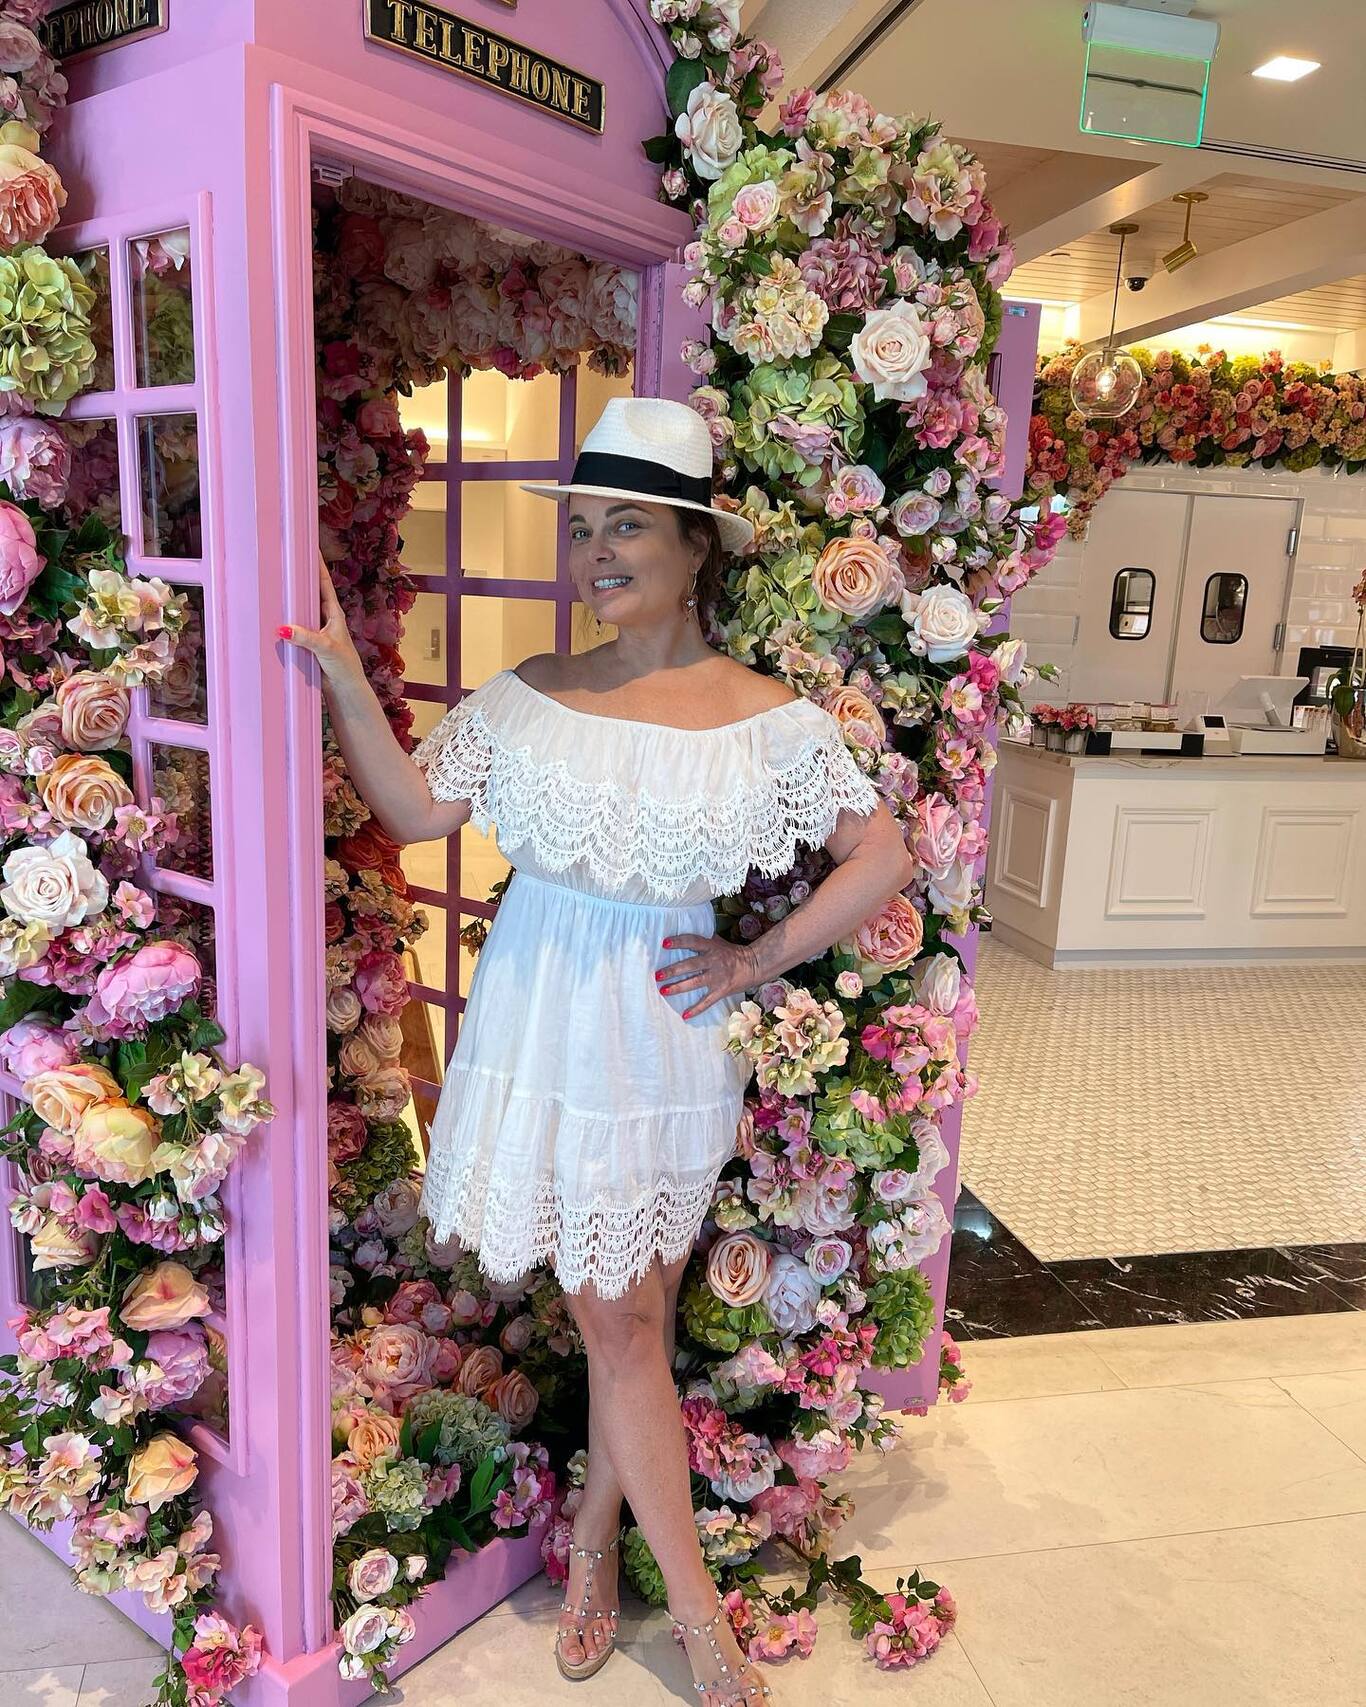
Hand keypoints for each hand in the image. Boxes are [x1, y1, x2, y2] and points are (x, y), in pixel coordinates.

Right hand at [277, 553, 362, 682]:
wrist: (344, 688)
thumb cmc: (343, 666)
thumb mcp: (325, 648)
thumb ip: (306, 638)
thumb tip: (283, 628)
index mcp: (334, 612)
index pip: (323, 583)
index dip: (317, 564)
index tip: (310, 547)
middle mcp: (324, 617)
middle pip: (309, 592)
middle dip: (298, 577)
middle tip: (283, 560)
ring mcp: (315, 629)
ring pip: (299, 608)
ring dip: (289, 599)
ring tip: (272, 582)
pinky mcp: (307, 642)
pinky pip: (293, 626)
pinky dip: (284, 620)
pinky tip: (271, 615)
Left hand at [656, 932, 760, 1019]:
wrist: (754, 965)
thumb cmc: (732, 953)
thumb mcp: (718, 942)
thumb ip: (703, 939)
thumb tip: (684, 930)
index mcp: (711, 947)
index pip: (693, 941)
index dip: (679, 942)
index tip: (664, 944)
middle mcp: (713, 961)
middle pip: (690, 965)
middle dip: (673, 970)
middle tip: (657, 975)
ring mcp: (717, 977)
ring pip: (695, 983)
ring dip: (678, 988)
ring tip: (663, 990)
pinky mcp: (721, 991)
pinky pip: (707, 1002)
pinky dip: (696, 1009)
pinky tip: (685, 1015)